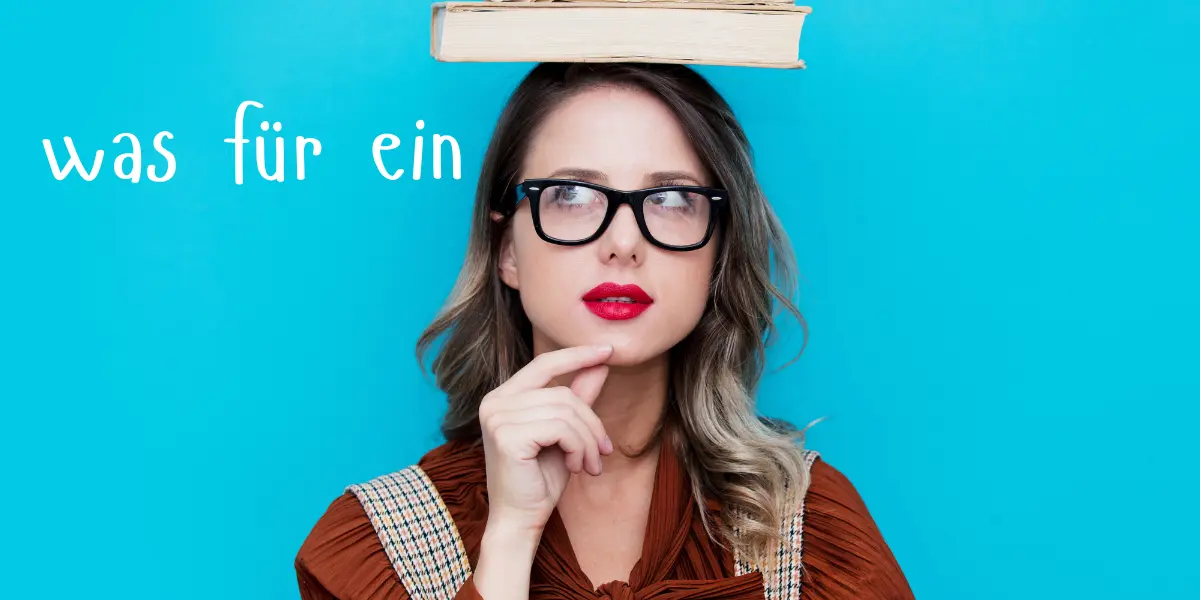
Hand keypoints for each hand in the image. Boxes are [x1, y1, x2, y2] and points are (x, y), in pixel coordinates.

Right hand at [478, 344, 613, 534]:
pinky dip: (578, 447)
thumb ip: (578, 397)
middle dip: (591, 423)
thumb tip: (600, 364)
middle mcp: (495, 402)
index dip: (577, 355)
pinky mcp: (507, 436)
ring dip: (588, 440)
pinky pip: (561, 428)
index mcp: (504, 396)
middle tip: (603, 451)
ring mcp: (497, 418)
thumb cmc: (540, 478)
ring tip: (590, 464)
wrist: (521, 519)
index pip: (544, 364)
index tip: (608, 351)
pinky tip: (576, 466)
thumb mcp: (565, 433)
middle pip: (562, 393)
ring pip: (566, 412)